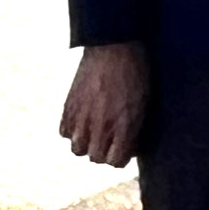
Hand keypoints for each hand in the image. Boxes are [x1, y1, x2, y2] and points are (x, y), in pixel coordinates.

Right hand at [60, 42, 150, 167]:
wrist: (114, 47)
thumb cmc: (136, 73)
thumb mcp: (144, 103)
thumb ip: (133, 128)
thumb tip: (128, 145)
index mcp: (124, 127)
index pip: (115, 162)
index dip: (121, 157)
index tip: (124, 147)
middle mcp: (101, 127)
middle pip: (95, 158)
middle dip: (103, 151)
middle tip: (109, 138)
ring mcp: (82, 118)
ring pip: (77, 149)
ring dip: (86, 143)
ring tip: (94, 130)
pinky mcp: (68, 107)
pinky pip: (64, 132)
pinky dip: (71, 130)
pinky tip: (81, 120)